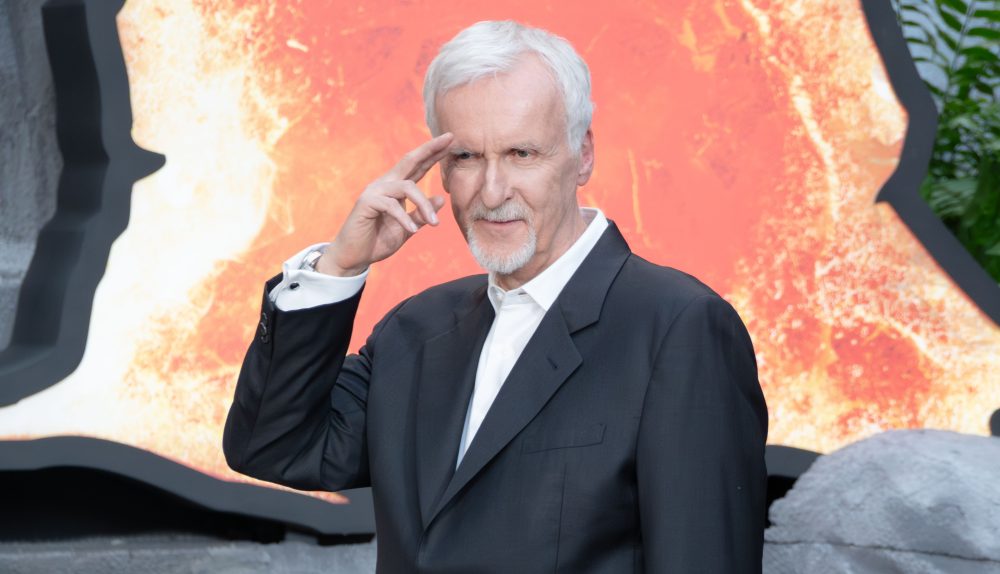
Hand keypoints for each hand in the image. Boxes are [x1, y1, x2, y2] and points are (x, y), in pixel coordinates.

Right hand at [317, 133, 453, 275]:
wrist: (354, 257)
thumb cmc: (378, 241)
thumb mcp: (408, 228)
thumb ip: (421, 214)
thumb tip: (441, 199)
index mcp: (395, 188)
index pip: (417, 167)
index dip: (433, 153)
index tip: (450, 140)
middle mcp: (385, 184)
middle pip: (409, 161)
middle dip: (430, 149)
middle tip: (449, 139)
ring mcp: (374, 191)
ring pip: (407, 187)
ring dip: (424, 205)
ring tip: (435, 224)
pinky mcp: (367, 203)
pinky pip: (392, 206)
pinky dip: (405, 219)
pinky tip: (413, 232)